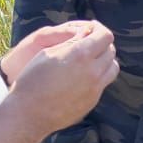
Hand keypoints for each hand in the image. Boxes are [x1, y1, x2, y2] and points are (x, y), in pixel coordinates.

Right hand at [5, 22, 118, 136]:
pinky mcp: (93, 101)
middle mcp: (93, 71)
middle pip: (111, 51)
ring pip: (112, 68)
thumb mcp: (48, 52)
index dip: (100, 29)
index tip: (93, 28)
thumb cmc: (33, 79)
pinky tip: (83, 76)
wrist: (29, 113)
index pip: (105, 36)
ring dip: (104, 60)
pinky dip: (99, 75)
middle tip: (90, 43)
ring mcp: (95, 88)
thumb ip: (71, 42)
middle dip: (102, 44)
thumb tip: (87, 34)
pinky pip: (104, 83)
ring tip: (90, 60)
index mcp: (81, 55)